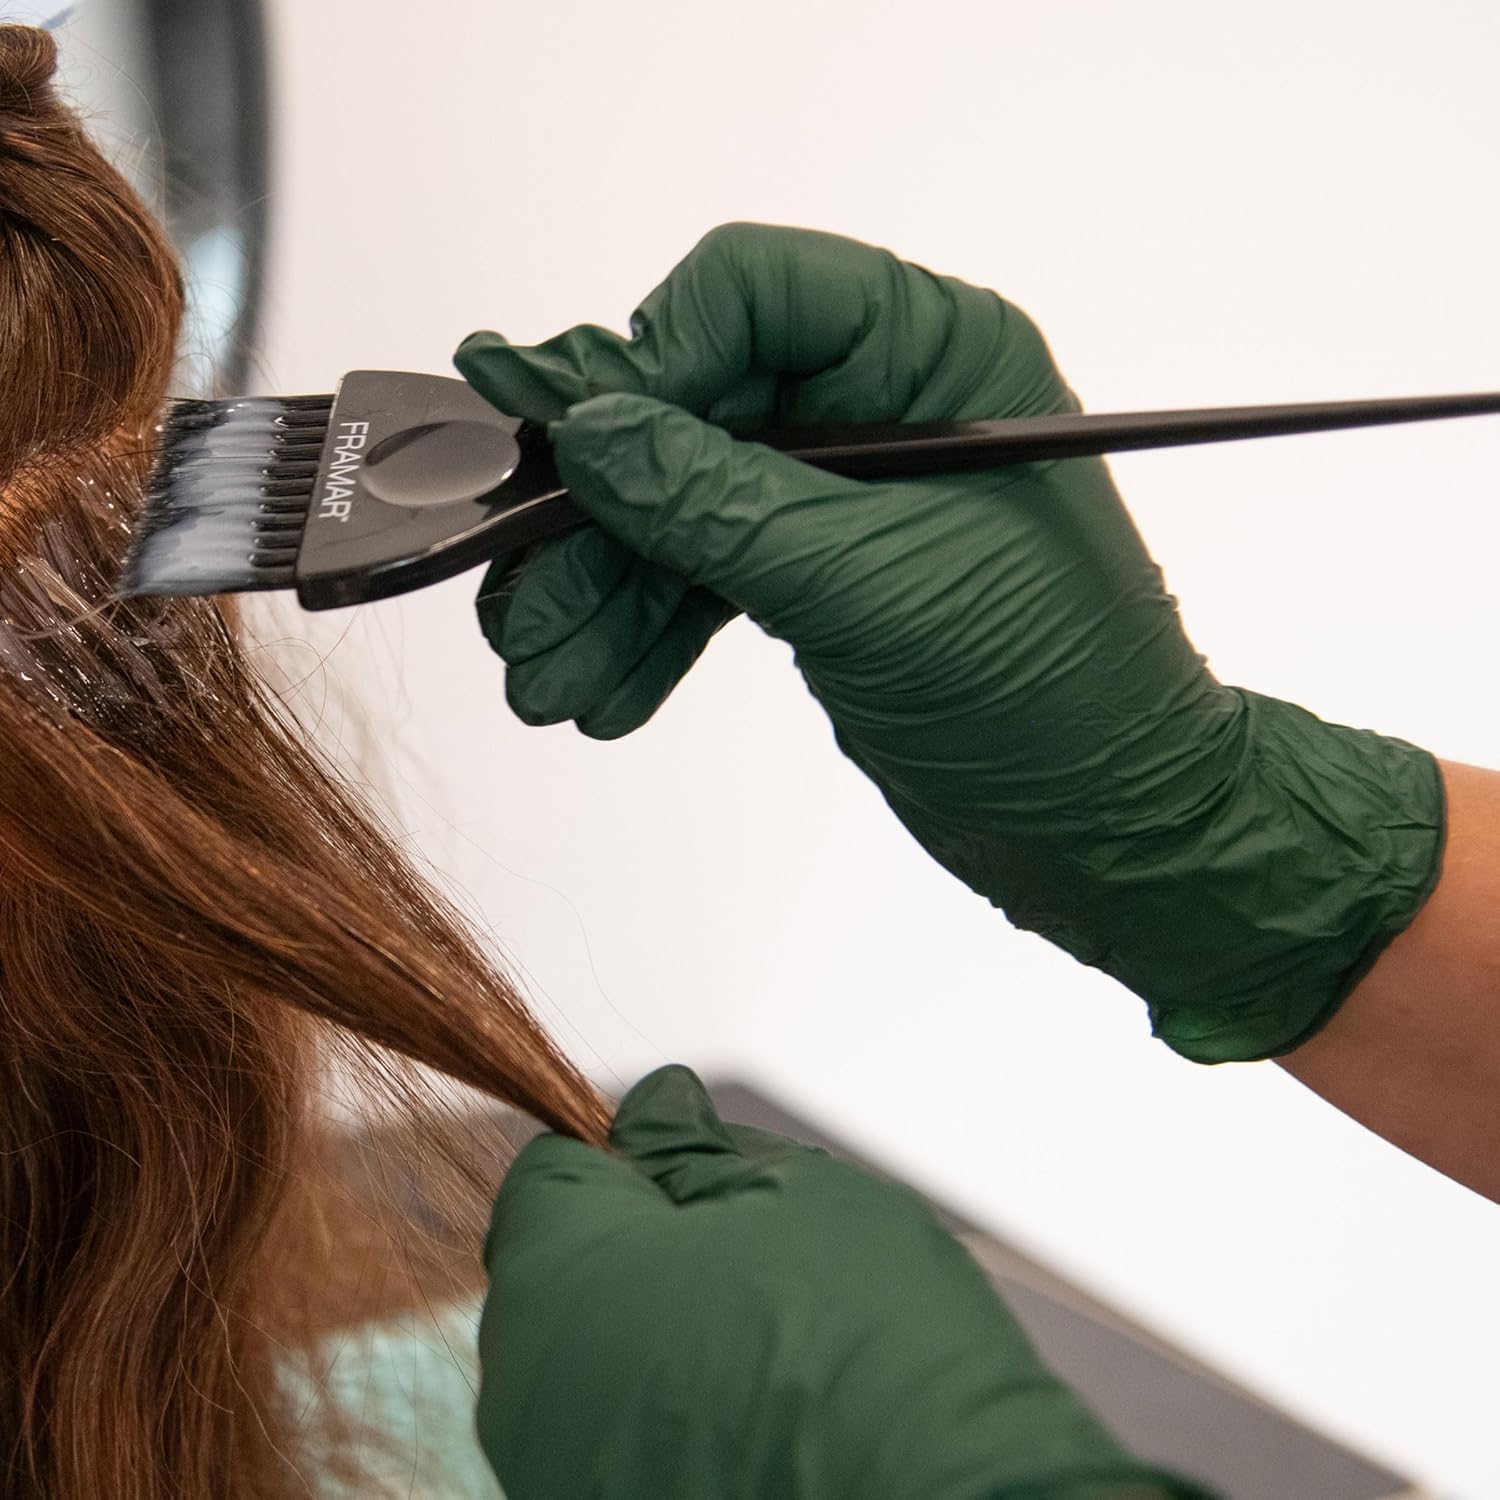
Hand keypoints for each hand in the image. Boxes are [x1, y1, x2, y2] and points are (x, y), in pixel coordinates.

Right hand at [456, 224, 1441, 1061]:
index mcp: (936, 355)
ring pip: (683, 504)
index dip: (648, 362)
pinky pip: (706, 575)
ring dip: (604, 589)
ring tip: (546, 676)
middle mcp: (887, 406)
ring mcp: (849, 496)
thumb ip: (717, 501)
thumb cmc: (1059, 698)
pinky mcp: (825, 577)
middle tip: (519, 596)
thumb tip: (589, 432)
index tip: (571, 449)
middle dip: (599, 512)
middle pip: (693, 407)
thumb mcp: (872, 586)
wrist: (1111, 828)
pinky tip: (603, 688)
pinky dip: (649, 629)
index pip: (748, 293)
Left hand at [475, 1064, 1206, 1499]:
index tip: (696, 1164)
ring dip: (666, 1330)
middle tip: (758, 1252)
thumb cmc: (871, 1356)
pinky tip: (764, 1412)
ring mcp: (559, 1469)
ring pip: (599, 1359)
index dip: (634, 1155)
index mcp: (558, 1275)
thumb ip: (700, 1144)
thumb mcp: (795, 1194)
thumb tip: (657, 1109)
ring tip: (775, 1342)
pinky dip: (679, 1411)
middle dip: (651, 1243)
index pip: (553, 1171)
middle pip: (570, 1268)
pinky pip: (625, 1435)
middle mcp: (527, 1388)